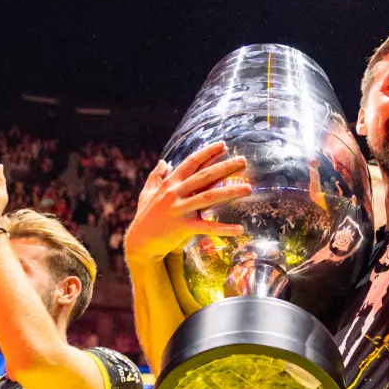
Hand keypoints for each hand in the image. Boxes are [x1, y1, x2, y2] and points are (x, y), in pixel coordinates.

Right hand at [123, 144, 251, 264]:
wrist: (139, 243)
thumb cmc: (145, 217)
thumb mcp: (146, 193)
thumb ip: (155, 177)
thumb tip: (163, 162)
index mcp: (170, 183)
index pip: (191, 163)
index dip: (207, 153)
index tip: (223, 145)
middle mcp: (175, 193)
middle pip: (204, 176)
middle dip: (225, 167)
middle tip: (243, 161)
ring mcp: (179, 209)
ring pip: (209, 198)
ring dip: (230, 192)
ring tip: (248, 188)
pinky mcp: (183, 227)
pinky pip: (207, 227)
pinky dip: (224, 229)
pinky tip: (240, 229)